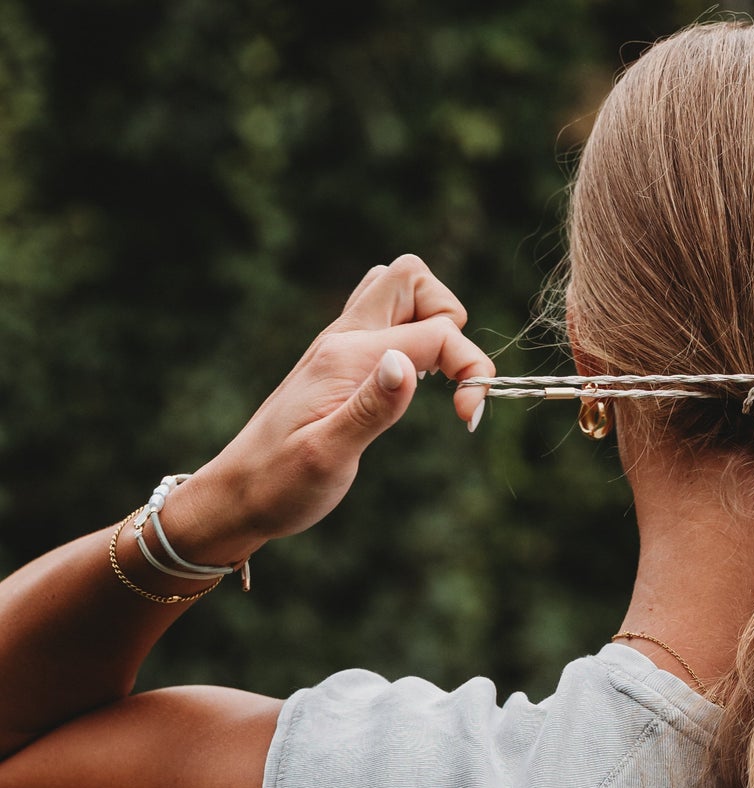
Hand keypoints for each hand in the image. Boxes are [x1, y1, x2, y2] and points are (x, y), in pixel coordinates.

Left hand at [170, 255, 493, 558]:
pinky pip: (385, 320)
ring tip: (439, 379)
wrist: (236, 495)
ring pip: (398, 291)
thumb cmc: (279, 484)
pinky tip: (412, 383)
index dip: (470, 369)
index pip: (436, 332)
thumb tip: (405, 362)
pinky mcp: (340, 362)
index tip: (467, 419)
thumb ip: (370, 409)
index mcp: (346, 358)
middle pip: (413, 278)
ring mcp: (340, 346)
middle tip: (453, 382)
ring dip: (432, 323)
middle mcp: (343, 339)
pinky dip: (414, 337)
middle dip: (451, 321)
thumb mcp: (327, 456)